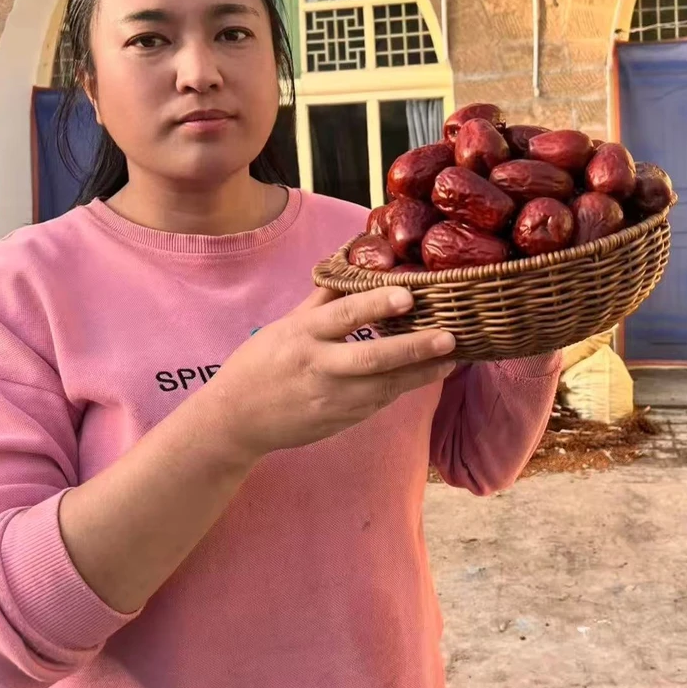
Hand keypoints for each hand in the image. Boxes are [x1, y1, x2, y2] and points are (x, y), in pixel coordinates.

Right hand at [209, 287, 456, 459]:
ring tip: (452, 359)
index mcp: (303, 335)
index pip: (344, 316)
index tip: (409, 296)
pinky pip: (376, 403)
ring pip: (383, 387)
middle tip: (450, 336)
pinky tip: (426, 376)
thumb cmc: (260, 363)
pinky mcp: (338, 421)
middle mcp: (318, 367)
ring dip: (420, 374)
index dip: (377, 305)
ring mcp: (330, 399)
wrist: (234, 419)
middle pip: (372, 358)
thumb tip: (352, 266)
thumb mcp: (285, 325)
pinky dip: (402, 389)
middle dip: (414, 349)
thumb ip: (322, 299)